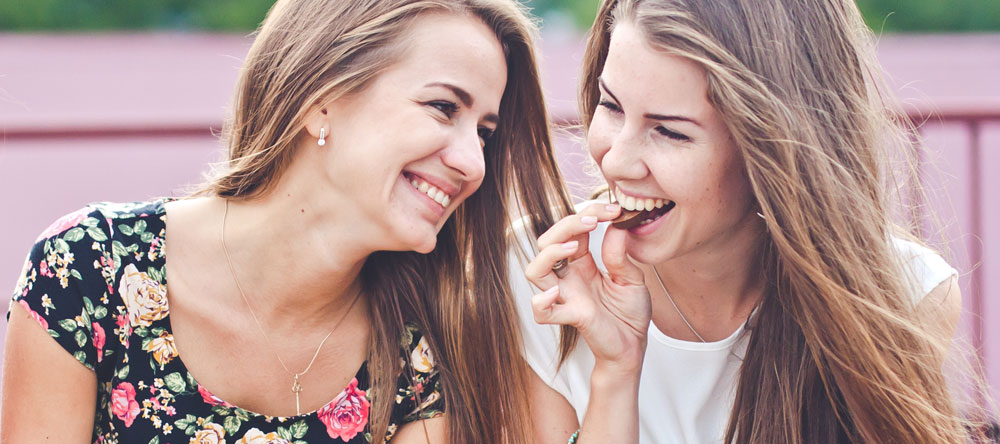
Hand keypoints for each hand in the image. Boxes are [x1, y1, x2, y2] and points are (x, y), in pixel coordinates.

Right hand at [524, 203, 651, 371]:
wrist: (634, 345)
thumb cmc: (629, 313)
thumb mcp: (631, 277)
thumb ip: (620, 254)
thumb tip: (617, 226)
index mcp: (582, 263)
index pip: (572, 230)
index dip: (589, 213)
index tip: (613, 210)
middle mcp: (569, 277)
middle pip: (546, 242)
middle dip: (565, 224)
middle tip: (593, 220)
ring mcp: (566, 296)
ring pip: (534, 270)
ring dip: (549, 253)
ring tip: (573, 248)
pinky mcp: (571, 315)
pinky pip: (541, 311)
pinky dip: (542, 301)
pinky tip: (557, 292)